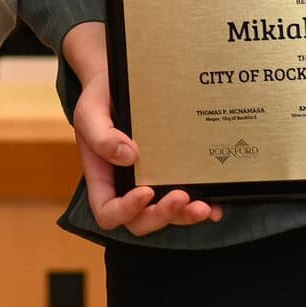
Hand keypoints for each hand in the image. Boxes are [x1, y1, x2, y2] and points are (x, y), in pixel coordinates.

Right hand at [73, 66, 220, 233]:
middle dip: (162, 216)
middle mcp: (125, 187)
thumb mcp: (90, 112)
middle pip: (140, 222)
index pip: (108, 212)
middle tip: (182, 197)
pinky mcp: (169, 175)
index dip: (126, 211)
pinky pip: (184, 201)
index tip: (145, 191)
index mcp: (102, 178)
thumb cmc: (99, 99)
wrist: (117, 84)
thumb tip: (129, 156)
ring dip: (184, 217)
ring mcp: (148, 184)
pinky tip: (215, 204)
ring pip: (165, 216)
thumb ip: (101, 135)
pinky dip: (201, 206)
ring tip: (203, 206)